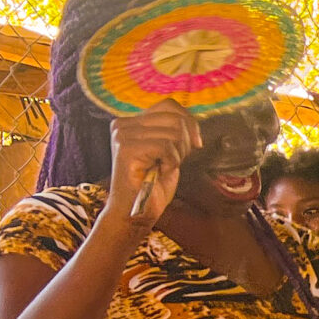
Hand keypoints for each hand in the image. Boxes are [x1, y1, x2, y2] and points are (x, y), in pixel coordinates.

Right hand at [107, 99, 198, 226]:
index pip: (169, 105)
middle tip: (172, 162)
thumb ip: (172, 133)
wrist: (134, 213)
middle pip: (175, 119)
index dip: (190, 123)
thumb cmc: (152, 186)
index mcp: (131, 122)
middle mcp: (122, 124)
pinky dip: (171, 163)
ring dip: (177, 156)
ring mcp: (122, 135)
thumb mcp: (167, 152)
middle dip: (184, 144)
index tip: (196, 144)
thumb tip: (191, 122)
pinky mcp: (126, 148)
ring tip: (162, 168)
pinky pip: (166, 146)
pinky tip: (159, 172)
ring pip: (173, 134)